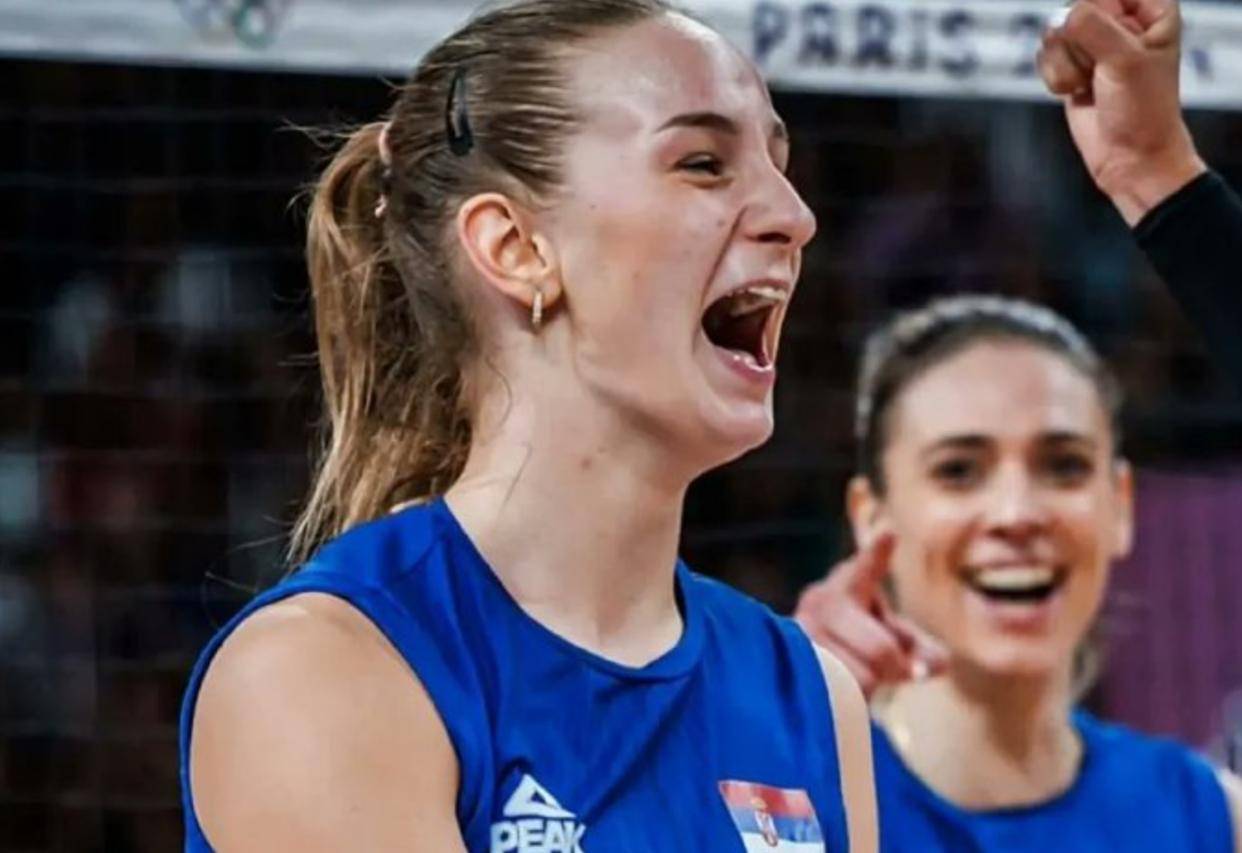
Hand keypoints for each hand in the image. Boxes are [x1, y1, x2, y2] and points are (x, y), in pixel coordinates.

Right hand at [794, 533, 948, 699]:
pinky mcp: (794, 663)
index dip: (877, 555)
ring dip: (870, 685)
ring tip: (852, 672)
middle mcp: (819, 602)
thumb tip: (938, 664)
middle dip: (895, 667)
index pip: (866, 571)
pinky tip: (837, 687)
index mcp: (846, 586)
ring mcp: (803, 633)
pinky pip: (844, 695)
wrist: (809, 665)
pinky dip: (852, 699)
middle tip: (896, 669)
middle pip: (881, 651)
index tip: (890, 534)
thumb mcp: (895, 640)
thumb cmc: (860, 644)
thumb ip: (921, 650)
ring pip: (865, 678)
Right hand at [1038, 0, 1205, 224]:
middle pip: (1074, 8)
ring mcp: (1092, 44)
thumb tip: (1059, 17)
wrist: (1130, 157)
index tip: (1111, 44)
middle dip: (1078, 43)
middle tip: (1099, 69)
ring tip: (1090, 84)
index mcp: (1150, 10)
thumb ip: (1092, 28)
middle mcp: (1121, 21)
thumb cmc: (1143, 109)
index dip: (1098, 15)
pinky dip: (1056, 78)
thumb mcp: (1125, 60)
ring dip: (1066, 65)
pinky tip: (1077, 92)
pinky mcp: (1070, 66)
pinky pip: (1045, 56)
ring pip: (1054, 33)